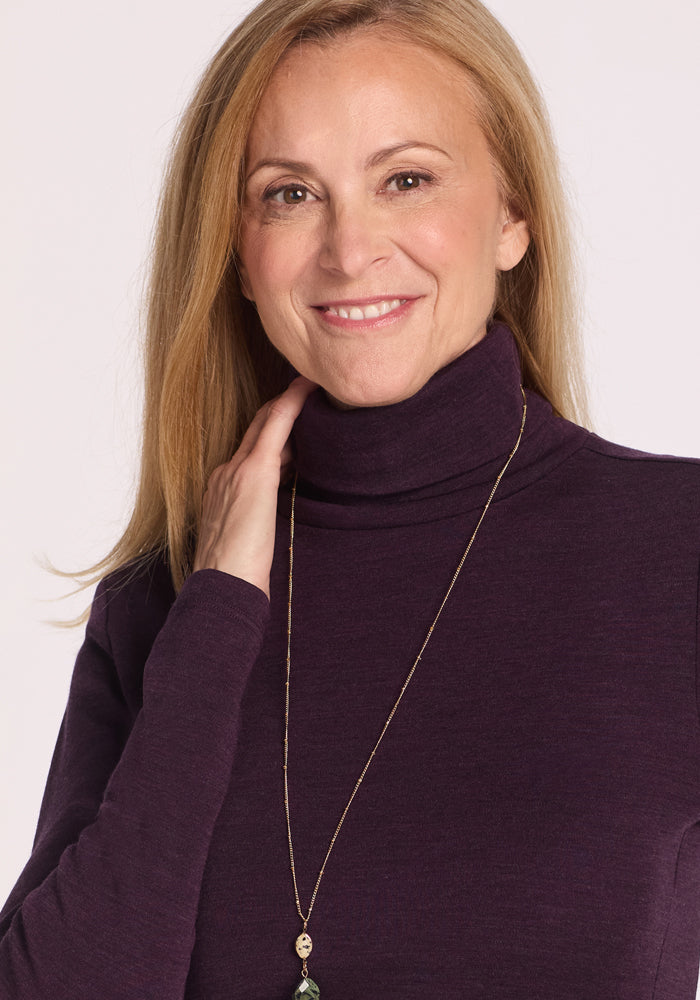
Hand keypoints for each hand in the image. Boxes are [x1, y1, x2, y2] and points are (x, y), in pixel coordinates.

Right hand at [193, 376, 316, 596]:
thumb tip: (278, 520)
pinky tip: (308, 389)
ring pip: (266, 424)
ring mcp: (236, 470)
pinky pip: (276, 426)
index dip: (273, 435)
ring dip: (289, 405)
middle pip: (256, 430)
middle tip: (308, 393)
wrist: (223, 587)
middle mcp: (224, 473)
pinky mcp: (255, 472)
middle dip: (280, 411)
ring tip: (315, 390)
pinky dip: (292, 404)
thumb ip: (261, 524)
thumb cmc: (238, 577)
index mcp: (221, 490)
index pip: (250, 452)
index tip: (296, 426)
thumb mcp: (248, 544)